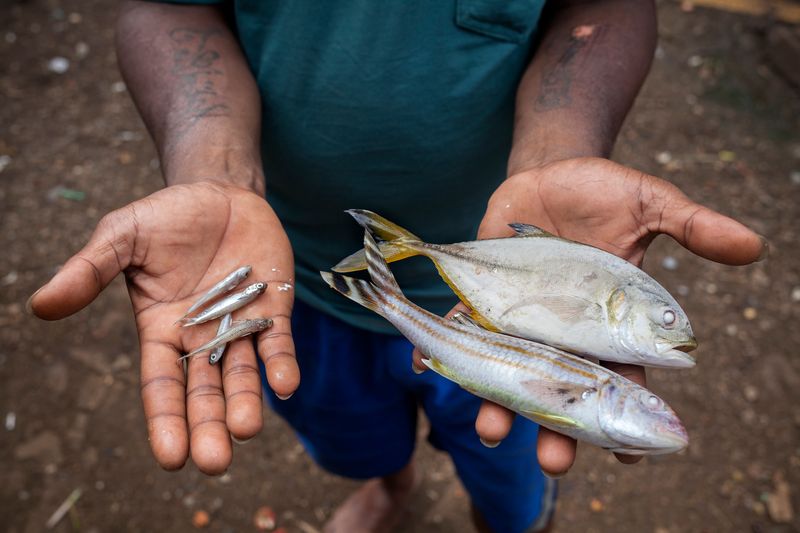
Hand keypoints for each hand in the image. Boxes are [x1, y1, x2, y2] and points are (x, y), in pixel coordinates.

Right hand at [28, 181, 298, 474]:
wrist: (218, 192)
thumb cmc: (166, 218)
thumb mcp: (121, 238)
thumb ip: (88, 271)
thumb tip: (40, 306)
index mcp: (162, 330)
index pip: (162, 384)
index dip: (166, 419)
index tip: (172, 459)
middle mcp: (202, 337)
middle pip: (205, 391)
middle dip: (209, 426)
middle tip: (214, 463)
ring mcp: (240, 324)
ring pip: (243, 374)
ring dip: (247, 403)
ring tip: (246, 430)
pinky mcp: (274, 307)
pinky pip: (279, 341)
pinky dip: (282, 363)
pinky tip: (285, 385)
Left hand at [413, 157, 763, 475]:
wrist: (551, 173)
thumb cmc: (604, 194)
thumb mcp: (650, 204)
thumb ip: (692, 227)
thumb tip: (753, 245)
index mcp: (607, 323)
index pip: (621, 377)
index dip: (624, 415)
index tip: (628, 455)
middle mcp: (562, 331)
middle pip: (562, 388)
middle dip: (557, 426)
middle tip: (554, 461)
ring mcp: (520, 319)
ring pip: (510, 370)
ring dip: (499, 402)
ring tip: (491, 432)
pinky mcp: (484, 297)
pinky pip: (462, 326)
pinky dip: (443, 345)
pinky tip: (426, 364)